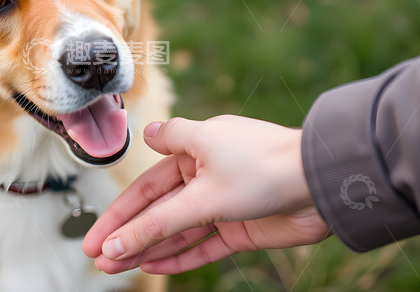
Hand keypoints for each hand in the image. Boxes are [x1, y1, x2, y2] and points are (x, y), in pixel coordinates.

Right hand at [82, 115, 330, 274]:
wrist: (323, 183)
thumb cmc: (265, 166)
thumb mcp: (202, 189)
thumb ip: (159, 209)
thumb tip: (134, 160)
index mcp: (193, 150)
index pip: (144, 188)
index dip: (118, 214)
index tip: (95, 237)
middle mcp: (205, 175)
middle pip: (157, 212)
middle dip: (127, 236)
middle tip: (99, 259)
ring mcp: (222, 202)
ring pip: (177, 231)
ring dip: (147, 249)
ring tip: (116, 268)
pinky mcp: (241, 226)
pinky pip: (203, 245)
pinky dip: (179, 256)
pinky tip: (154, 265)